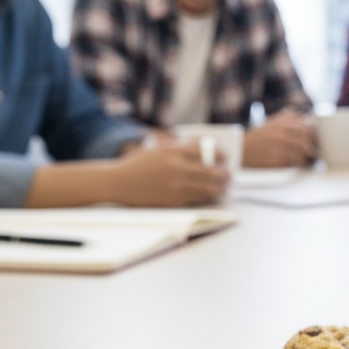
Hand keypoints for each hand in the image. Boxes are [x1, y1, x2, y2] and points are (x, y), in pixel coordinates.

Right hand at [109, 142, 229, 205]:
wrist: (117, 182)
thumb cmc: (136, 165)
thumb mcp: (155, 149)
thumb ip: (175, 148)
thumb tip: (200, 152)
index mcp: (171, 151)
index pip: (201, 149)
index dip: (217, 153)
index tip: (225, 157)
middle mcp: (175, 167)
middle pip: (207, 170)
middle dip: (222, 174)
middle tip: (230, 176)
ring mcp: (174, 184)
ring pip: (205, 187)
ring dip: (218, 188)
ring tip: (224, 189)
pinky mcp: (172, 199)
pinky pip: (195, 198)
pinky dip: (205, 197)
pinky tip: (210, 197)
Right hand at [242, 108, 316, 167]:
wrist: (241, 151)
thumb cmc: (259, 138)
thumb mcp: (272, 122)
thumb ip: (290, 118)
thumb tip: (309, 119)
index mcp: (282, 123)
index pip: (307, 128)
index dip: (314, 136)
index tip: (316, 142)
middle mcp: (281, 134)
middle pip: (307, 141)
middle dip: (313, 149)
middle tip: (315, 154)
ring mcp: (278, 148)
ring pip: (303, 154)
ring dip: (308, 159)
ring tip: (309, 161)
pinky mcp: (275, 162)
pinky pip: (294, 164)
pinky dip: (298, 165)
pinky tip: (298, 166)